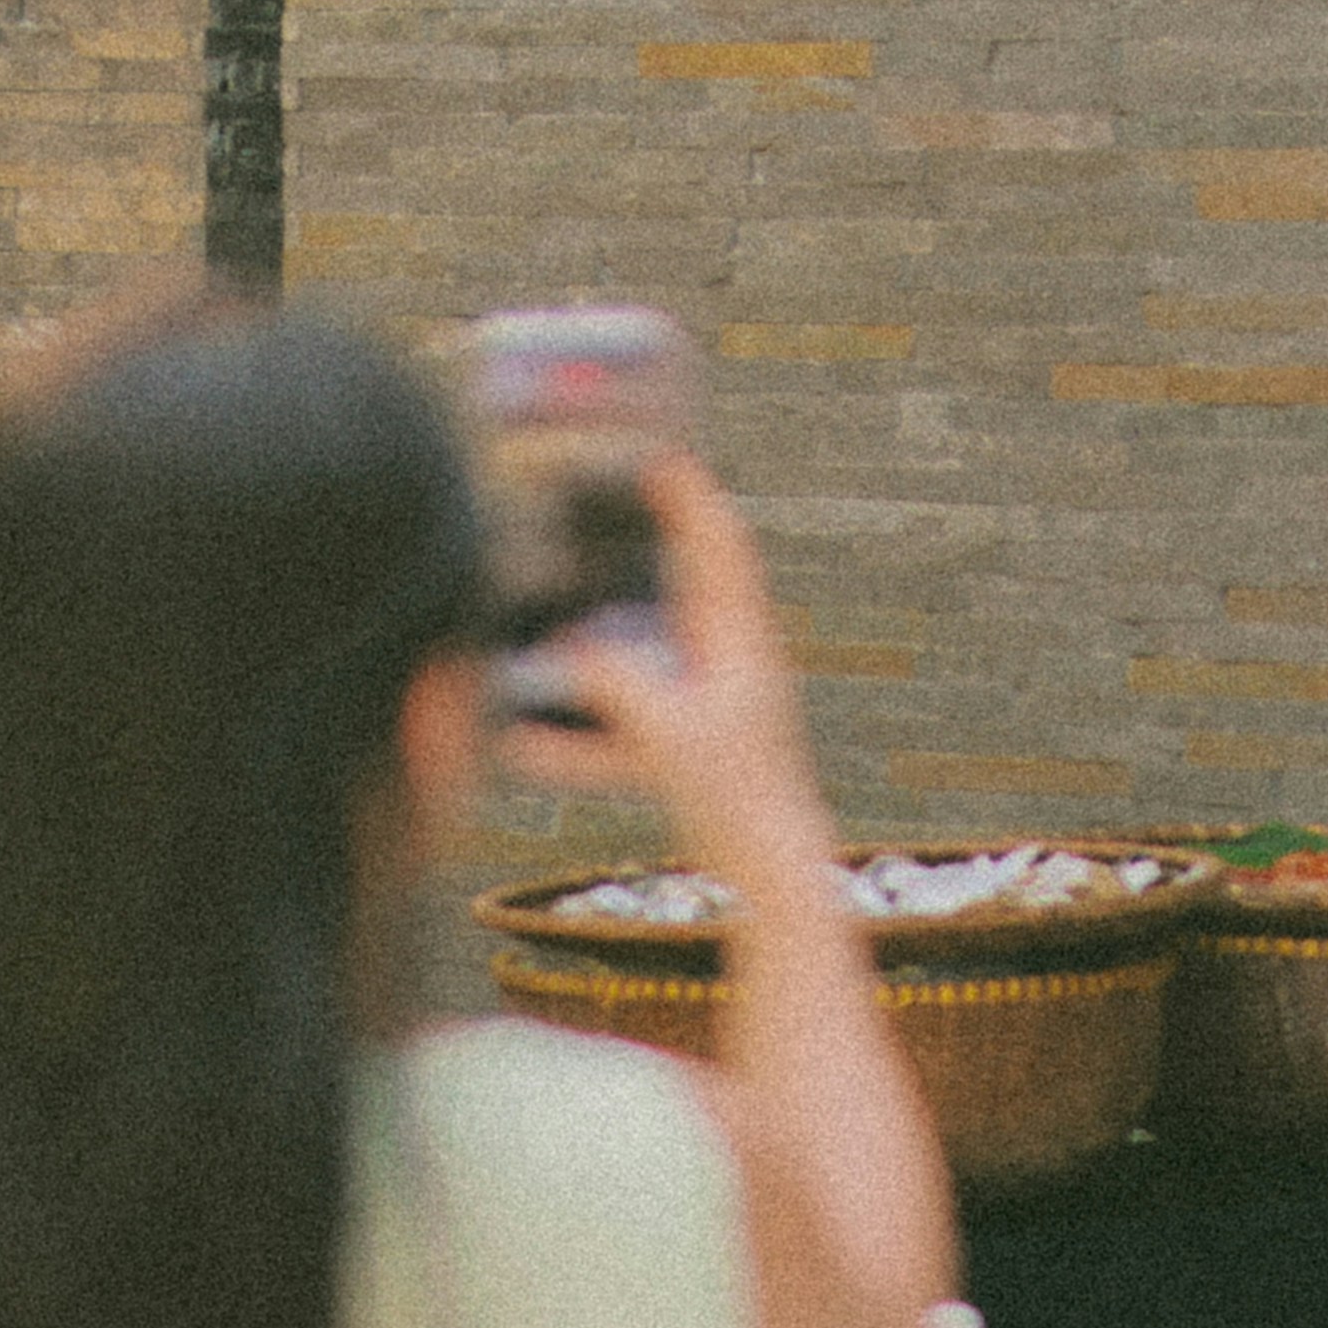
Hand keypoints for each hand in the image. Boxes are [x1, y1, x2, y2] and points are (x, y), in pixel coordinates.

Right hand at [502, 454, 835, 879]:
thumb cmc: (736, 801)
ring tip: (586, 595)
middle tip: (635, 497)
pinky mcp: (706, 738)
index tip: (663, 456)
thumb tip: (572, 650)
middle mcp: (737, 661)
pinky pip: (648, 696)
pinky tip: (550, 720)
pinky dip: (608, 692)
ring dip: (632, 612)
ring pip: (674, 635)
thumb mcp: (667, 733)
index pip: (719, 548)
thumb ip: (616, 683)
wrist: (776, 871)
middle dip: (667, 537)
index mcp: (740, 645)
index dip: (689, 498)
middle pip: (701, 577)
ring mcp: (723, 698)